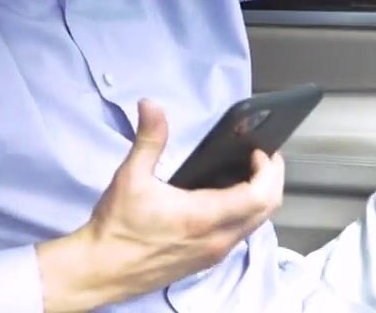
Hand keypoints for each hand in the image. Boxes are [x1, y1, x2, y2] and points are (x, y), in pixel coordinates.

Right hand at [38, 99, 284, 311]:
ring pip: (256, 224)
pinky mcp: (207, 261)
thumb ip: (149, 139)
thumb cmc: (117, 225)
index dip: (268, 170)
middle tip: (262, 156)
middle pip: (267, 210)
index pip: (259, 195)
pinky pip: (241, 235)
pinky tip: (228, 197)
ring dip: (261, 197)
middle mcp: (216, 239)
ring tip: (249, 172)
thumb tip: (151, 105)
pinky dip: (247, 213)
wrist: (102, 269)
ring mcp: (214, 253)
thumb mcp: (131, 176)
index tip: (259, 150)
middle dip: (272, 179)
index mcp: (203, 217)